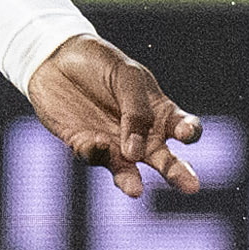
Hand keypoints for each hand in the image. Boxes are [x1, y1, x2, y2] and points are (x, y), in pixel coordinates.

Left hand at [27, 36, 203, 196]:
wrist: (57, 58)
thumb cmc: (101, 65)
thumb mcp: (126, 77)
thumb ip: (137, 110)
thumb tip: (135, 152)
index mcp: (161, 113)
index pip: (186, 128)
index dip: (190, 132)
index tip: (185, 132)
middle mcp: (142, 136)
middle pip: (165, 160)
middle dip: (177, 172)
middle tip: (191, 186)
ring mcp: (113, 144)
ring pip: (127, 170)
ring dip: (131, 181)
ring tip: (135, 191)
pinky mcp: (84, 145)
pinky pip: (92, 156)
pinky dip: (94, 153)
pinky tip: (95, 142)